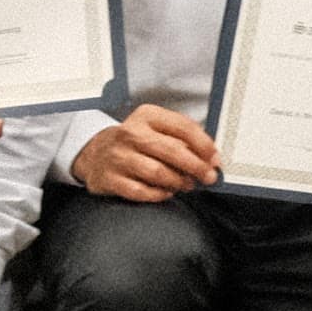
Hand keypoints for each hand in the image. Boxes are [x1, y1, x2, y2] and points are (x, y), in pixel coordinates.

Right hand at [74, 100, 219, 203]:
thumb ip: (181, 138)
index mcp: (147, 116)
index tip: (215, 159)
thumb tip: (210, 157)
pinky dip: (159, 194)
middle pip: (172, 151)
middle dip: (196, 167)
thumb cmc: (135, 143)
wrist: (95, 154)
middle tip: (208, 177)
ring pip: (158, 173)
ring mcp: (118, 156)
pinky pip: (141, 191)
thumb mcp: (155, 129)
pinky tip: (166, 192)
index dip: (204, 145)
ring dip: (178, 182)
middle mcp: (131, 133)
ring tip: (187, 185)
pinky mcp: (110, 179)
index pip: (183, 127)